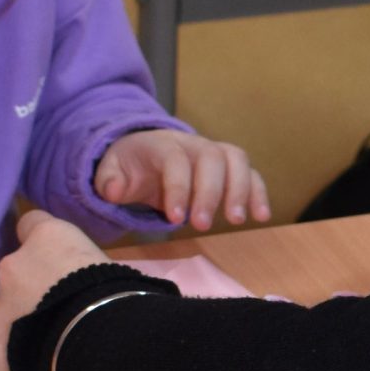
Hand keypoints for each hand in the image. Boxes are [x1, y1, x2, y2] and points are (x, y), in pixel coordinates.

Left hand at [0, 210, 101, 370]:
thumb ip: (88, 265)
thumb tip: (91, 278)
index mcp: (49, 238)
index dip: (42, 242)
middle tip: (52, 305)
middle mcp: (15, 267)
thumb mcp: (111, 264)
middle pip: (9, 268)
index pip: (33, 226)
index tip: (56, 258)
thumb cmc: (119, 296)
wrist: (105, 336)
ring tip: (17, 329)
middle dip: (23, 283)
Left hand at [93, 127, 269, 232]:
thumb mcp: (111, 170)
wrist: (146, 151)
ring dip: (240, 190)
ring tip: (236, 221)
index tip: (175, 219)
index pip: (175, 161)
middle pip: (211, 158)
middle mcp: (194, 144)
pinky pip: (250, 173)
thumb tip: (114, 190)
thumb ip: (109, 180)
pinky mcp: (230, 167)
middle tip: (202, 226)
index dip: (177, 188)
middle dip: (210, 192)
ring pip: (236, 161)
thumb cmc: (131, 166)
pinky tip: (261, 216)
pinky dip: (258, 192)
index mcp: (164, 145)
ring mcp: (215, 153)